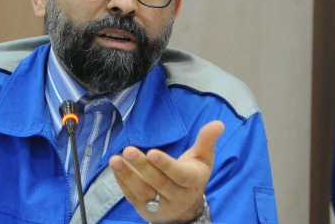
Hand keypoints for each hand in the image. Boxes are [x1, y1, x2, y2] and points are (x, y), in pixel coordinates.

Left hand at [108, 119, 223, 222]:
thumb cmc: (194, 176)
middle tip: (128, 150)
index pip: (179, 175)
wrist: (187, 210)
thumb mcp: (203, 159)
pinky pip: (133, 198)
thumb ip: (207, 141)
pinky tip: (116, 169)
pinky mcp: (146, 211)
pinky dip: (123, 183)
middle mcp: (177, 197)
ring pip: (143, 193)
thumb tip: (219, 123)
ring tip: (115, 160)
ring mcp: (161, 207)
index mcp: (192, 182)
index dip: (166, 165)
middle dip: (143, 167)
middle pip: (159, 183)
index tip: (152, 152)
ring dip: (128, 176)